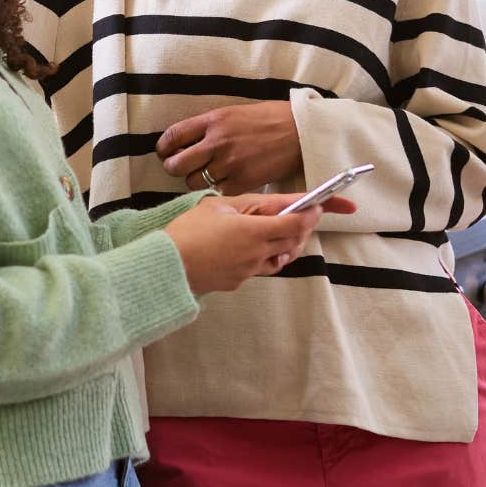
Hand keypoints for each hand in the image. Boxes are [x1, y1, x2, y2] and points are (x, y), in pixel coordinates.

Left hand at [158, 101, 302, 194]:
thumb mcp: (234, 113)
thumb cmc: (268, 119)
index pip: (173, 136)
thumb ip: (209, 127)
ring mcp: (229, 164)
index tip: (165, 152)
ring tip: (206, 176)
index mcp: (213, 121)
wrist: (300, 132)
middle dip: (173, 168)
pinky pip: (217, 192)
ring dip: (195, 180)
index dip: (164, 148)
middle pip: (176, 165)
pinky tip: (225, 182)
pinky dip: (218, 189)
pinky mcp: (242, 182)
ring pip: (193, 182)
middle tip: (181, 168)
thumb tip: (185, 141)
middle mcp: (217, 142)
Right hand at [162, 193, 355, 294]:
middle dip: (301, 228)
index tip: (319, 207)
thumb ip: (249, 205)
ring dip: (285, 245)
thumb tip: (272, 205)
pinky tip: (250, 247)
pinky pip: (260, 268)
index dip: (311, 214)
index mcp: (253, 231)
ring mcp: (248, 270)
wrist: (166, 266)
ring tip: (279, 232)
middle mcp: (256, 253)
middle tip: (302, 216)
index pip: (295, 222)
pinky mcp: (238, 282)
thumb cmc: (187, 231)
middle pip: (292, 242)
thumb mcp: (217, 206)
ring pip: (280, 258)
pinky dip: (264, 257)